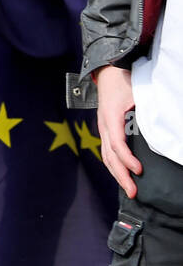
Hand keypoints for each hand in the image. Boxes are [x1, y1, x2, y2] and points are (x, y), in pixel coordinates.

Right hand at [96, 66, 141, 196]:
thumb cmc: (125, 81)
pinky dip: (114, 166)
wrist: (107, 72)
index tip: (140, 170)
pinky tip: (122, 175)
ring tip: (129, 190)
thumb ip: (148, 112)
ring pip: (106, 156)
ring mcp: (102, 128)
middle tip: (133, 192)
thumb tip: (162, 131)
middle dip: (121, 175)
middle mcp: (104, 125)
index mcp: (111, 116)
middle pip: (109, 155)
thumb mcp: (138, 93)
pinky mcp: (105, 130)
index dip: (128, 159)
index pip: (117, 144)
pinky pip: (107, 152)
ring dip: (116, 174)